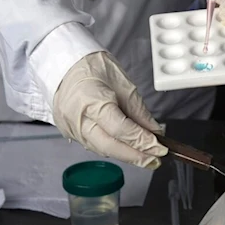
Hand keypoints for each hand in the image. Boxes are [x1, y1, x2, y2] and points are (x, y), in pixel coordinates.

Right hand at [52, 52, 167, 168]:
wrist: (65, 65)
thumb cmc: (93, 68)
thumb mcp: (123, 84)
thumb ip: (139, 111)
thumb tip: (154, 132)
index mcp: (91, 101)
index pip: (121, 129)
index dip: (142, 142)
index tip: (160, 148)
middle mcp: (78, 119)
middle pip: (110, 146)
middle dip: (136, 156)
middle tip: (155, 160)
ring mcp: (71, 128)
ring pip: (102, 149)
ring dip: (126, 154)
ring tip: (146, 156)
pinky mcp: (70, 133)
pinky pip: (94, 145)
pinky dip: (113, 148)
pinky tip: (126, 148)